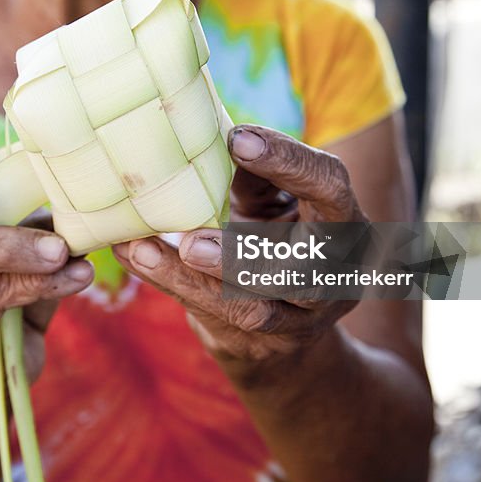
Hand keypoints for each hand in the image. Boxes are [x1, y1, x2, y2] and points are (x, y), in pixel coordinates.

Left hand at [112, 125, 363, 362]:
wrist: (283, 325)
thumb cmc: (270, 236)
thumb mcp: (269, 201)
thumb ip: (253, 175)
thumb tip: (214, 135)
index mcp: (344, 222)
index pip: (331, 187)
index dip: (289, 162)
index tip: (237, 138)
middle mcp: (337, 275)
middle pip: (303, 269)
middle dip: (242, 254)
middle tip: (190, 239)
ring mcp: (304, 320)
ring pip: (254, 308)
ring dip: (194, 280)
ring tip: (143, 251)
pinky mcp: (264, 346)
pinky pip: (217, 320)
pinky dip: (173, 287)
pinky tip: (137, 259)